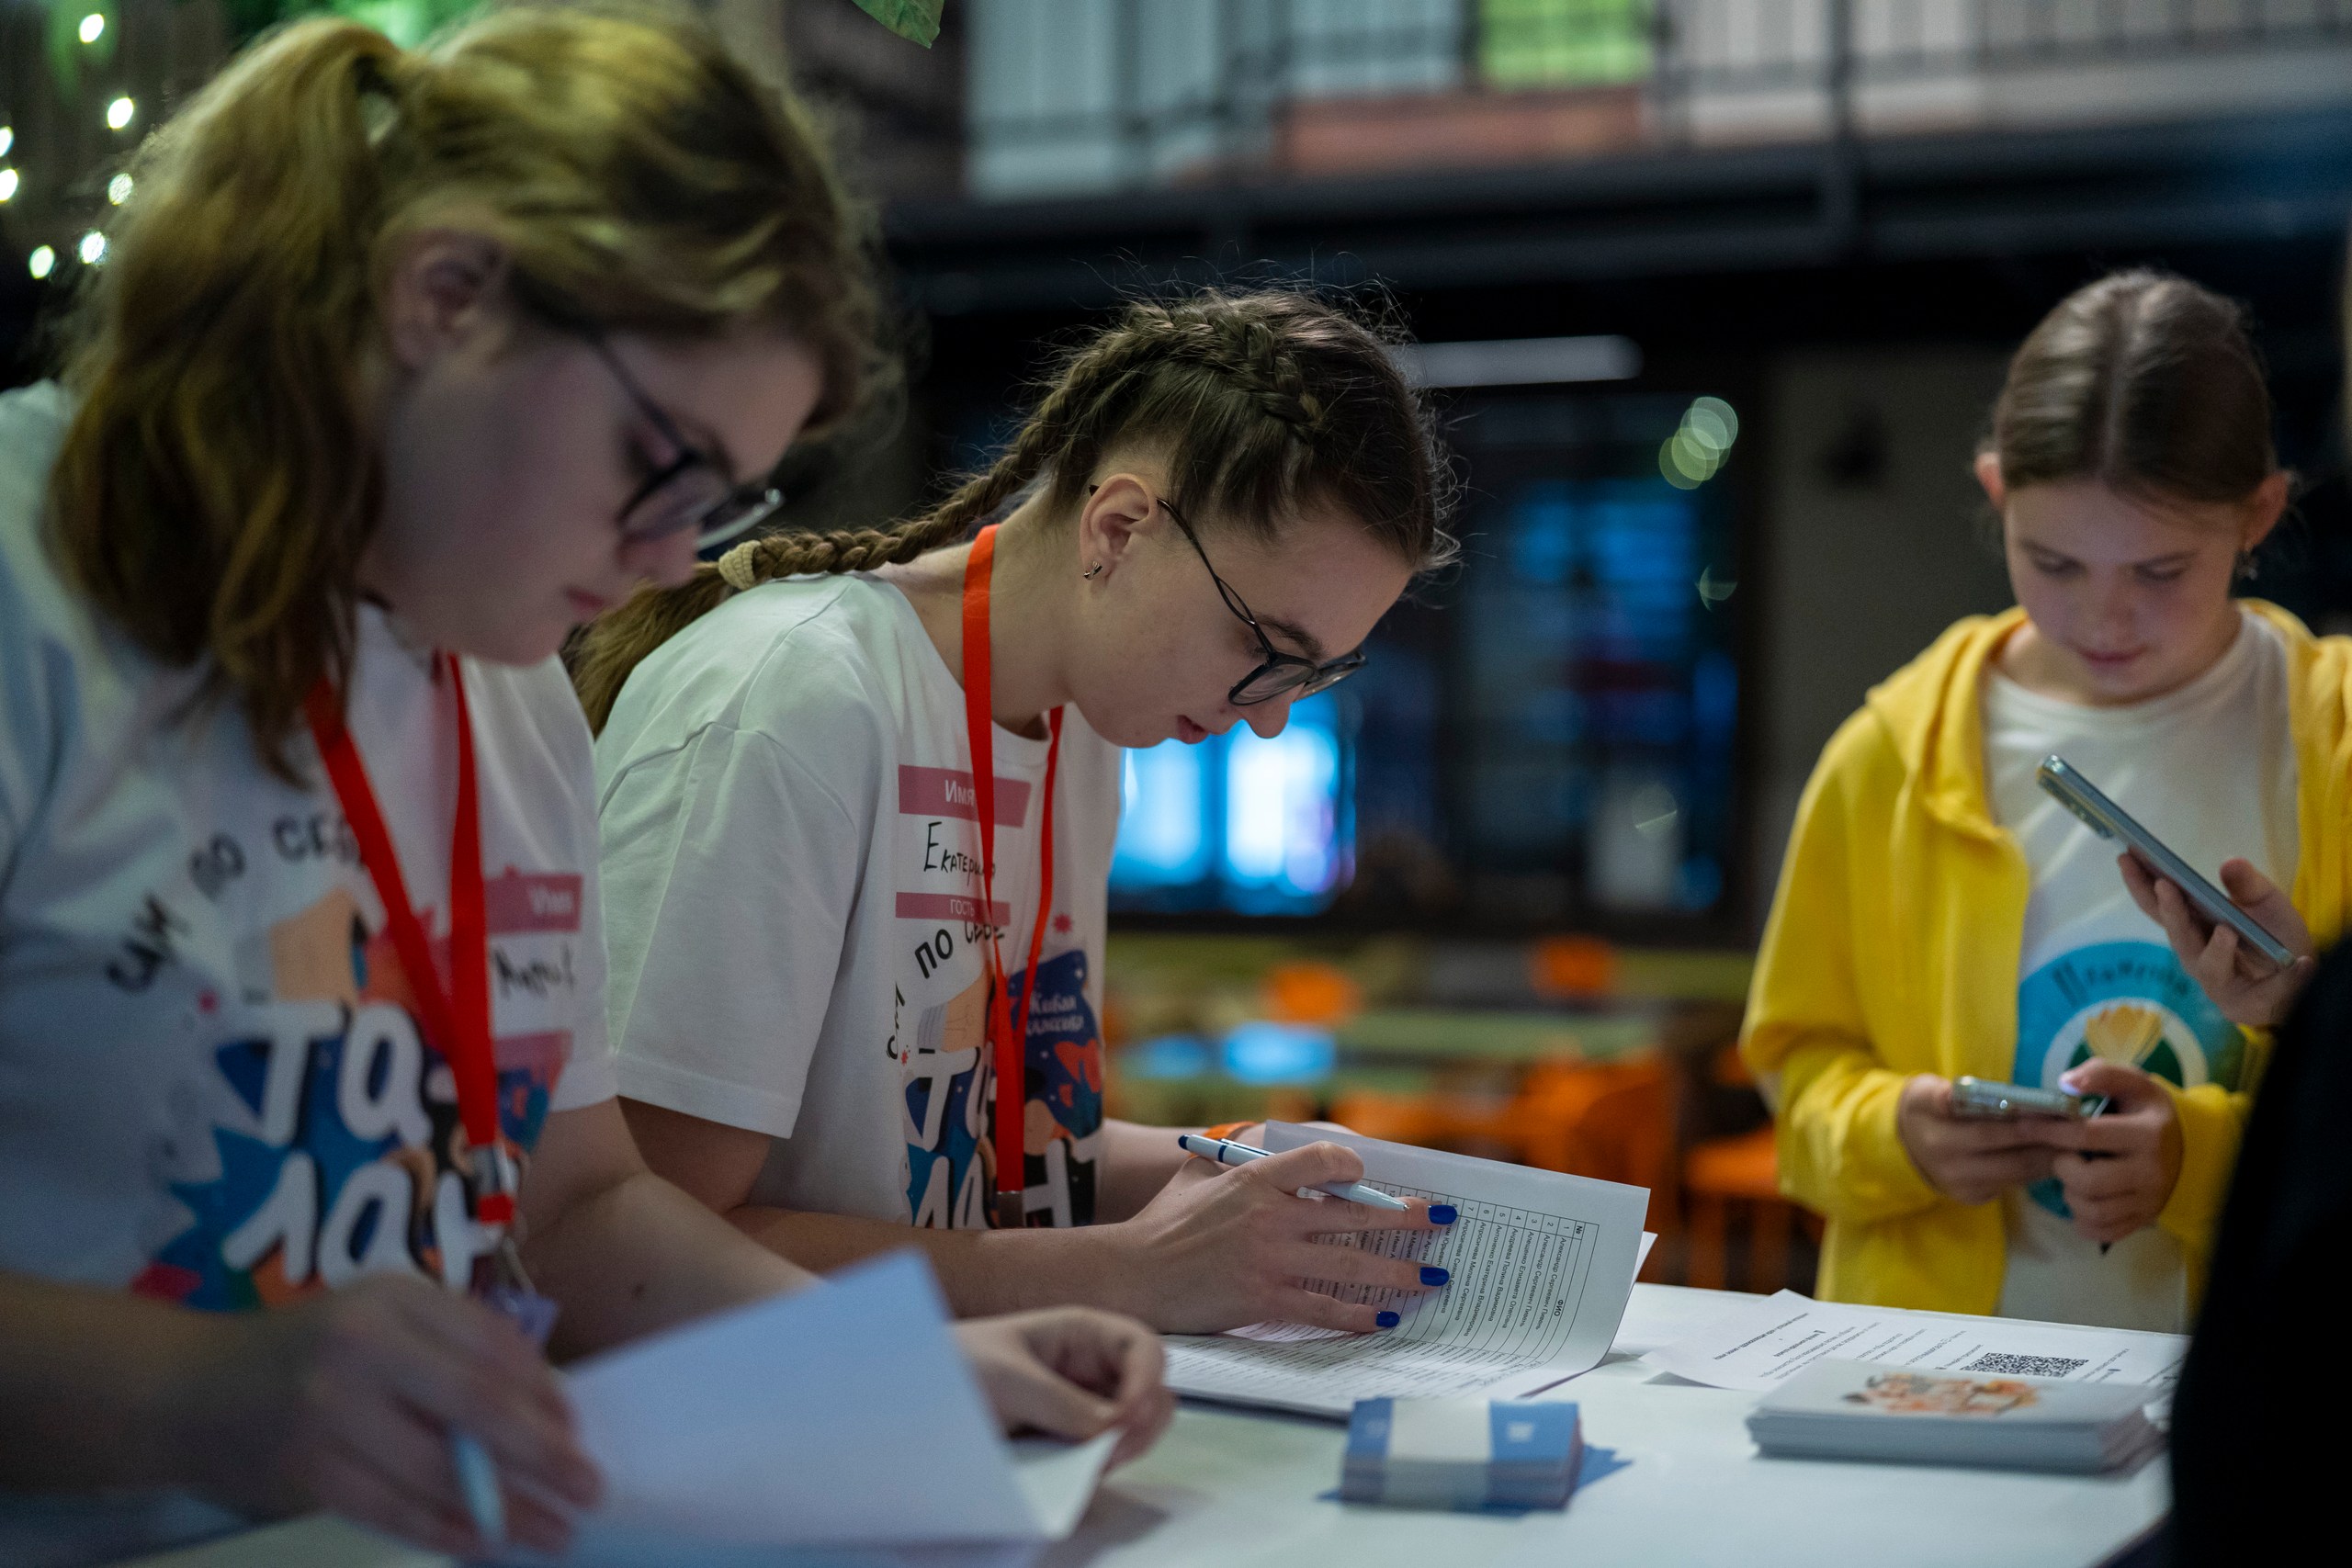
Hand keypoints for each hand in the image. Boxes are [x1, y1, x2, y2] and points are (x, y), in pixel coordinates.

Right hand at [179, 1275, 597, 1557]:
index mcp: (393, 1298)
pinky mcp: (306, 1473)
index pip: (491, 1345)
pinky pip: (392, 1511)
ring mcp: (330, 1412)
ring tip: (554, 1533)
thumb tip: (544, 1406)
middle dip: (543, 1454)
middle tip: (589, 1487)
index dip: (543, 1393)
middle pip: (476, 1407)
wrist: (189, 1391)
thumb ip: (453, 1348)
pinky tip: (486, 1543)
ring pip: (439, 1471)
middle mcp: (363, 1347)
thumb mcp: (381, 1317)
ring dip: (507, 1510)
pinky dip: (446, 1531)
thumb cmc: (309, 1350)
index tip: (577, 1428)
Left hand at [953, 1308, 1173, 1467]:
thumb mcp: (1007, 1378)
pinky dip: (1103, 1464)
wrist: (912, 1397)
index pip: (1143, 1348)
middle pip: (1151, 1392)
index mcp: (1082, 1334)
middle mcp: (1091, 1370)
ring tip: (1093, 1465)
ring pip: (1134, 1429)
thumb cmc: (957, 1366)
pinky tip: (1079, 1471)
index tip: (1127, 1415)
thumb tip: (1111, 1430)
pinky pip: (1104, 1454)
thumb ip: (1061, 1403)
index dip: (1147, 1378)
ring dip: (1126, 1447)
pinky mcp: (1069, 1441)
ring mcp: (1084, 1408)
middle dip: (1142, 1421)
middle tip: (1112, 1451)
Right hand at [1099, 1141, 1449, 1333]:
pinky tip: (1385, 1318)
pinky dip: (1359, 1315)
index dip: (1355, 1165)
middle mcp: (1271, 1216)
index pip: (1323, 1160)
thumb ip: (1233, 1155)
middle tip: (1443, 1217)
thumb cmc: (1160, 1224)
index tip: (1374, 1176)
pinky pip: (1325, 1309)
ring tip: (1433, 1276)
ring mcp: (1271, 1260)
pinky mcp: (1265, 1300)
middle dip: (1408, 1216)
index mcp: (1255, 1178)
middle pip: (1355, 1212)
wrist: (1131, 1277)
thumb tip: (1264, 1136)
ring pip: (1352, 1264)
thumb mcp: (1196, 1173)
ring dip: (1400, 1271)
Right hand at [1895, 1075, 2066, 1204]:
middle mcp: (1947, 1158)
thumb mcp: (1927, 1091)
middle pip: (2007, 1148)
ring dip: (2049, 1155)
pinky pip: (2012, 1183)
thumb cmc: (1923, 1110)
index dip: (2022, 1117)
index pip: (1986, 1123)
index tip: (2052, 1107)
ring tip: (2075, 1141)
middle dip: (2045, 1135)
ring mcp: (1960, 1183)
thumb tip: (1994, 1095)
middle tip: (2077, 1124)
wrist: (1900, 1148)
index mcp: (1935, 1126)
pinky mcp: (1972, 1197)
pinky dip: (2036, 1170)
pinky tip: (2054, 1157)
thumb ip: (1954, 1092)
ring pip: (2016, 1170)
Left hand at [2044, 1060, 2183, 1246]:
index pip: (2088, 1136)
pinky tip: (2082, 1198)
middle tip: (2062, 1156)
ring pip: (2092, 1211)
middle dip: (2062, 1168)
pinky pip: (2102, 1231)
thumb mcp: (2132, 1082)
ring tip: (2073, 1175)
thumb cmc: (2146, 1111)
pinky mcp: (2143, 1220)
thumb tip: (2065, 1084)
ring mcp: (2148, 1201)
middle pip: (2088, 1181)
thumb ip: (2100, 1074)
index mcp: (2147, 1133)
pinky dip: (2082, 1219)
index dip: (2050, 1130)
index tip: (2025, 1124)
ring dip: (2070, 1194)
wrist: (2186, 1146)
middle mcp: (2150, 1171)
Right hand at [2119, 854, 2313, 1028]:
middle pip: (2177, 934)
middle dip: (2171, 911)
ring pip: (2209, 966)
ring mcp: (2216, 982)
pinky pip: (2263, 993)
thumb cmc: (2273, 938)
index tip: (2127, 856)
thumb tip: (2230, 861)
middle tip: (2165, 885)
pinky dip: (2285, 979)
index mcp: (2192, 926)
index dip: (2140, 883)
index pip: (2158, 905)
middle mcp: (2195, 955)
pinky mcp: (2243, 1006)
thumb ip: (2247, 884)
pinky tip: (2303, 964)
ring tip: (2226, 931)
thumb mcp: (2265, 902)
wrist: (2300, 980)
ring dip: (2216, 950)